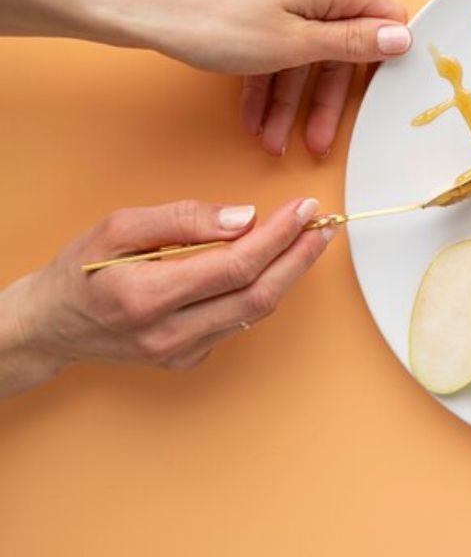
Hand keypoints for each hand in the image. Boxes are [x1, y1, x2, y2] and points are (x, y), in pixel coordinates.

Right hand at [0, 198, 330, 397]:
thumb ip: (183, 219)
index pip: (235, 265)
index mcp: (147, 296)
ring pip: (254, 311)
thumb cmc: (80, 272)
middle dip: (298, 256)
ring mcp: (180, 353)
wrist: (49, 327)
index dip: (278, 236)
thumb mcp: (119, 227)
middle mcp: (169, 334)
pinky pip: (237, 322)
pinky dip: (258, 291)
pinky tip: (267, 266)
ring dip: (287, 274)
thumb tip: (244, 217)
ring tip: (306, 239)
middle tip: (322, 226)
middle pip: (257, 294)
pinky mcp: (188, 360)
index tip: (304, 209)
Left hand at [134, 0, 411, 156]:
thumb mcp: (295, 45)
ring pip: (302, 53)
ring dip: (290, 100)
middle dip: (323, 100)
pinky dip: (268, 82)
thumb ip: (354, 44)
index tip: (376, 100)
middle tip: (316, 141)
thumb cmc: (215, 22)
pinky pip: (276, 46)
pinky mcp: (256, 1)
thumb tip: (404, 37)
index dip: (384, 61)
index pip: (384, 19)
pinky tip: (255, 119)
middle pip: (338, 46)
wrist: (142, 7)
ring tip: (274, 140)